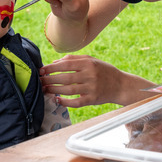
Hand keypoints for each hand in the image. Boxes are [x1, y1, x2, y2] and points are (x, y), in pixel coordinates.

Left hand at [41, 55, 155, 107]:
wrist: (121, 85)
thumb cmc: (104, 71)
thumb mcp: (92, 60)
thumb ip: (74, 59)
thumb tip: (54, 62)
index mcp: (88, 63)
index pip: (66, 64)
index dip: (51, 67)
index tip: (41, 70)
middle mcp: (90, 74)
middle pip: (65, 77)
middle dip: (49, 79)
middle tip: (40, 81)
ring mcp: (91, 88)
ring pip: (68, 90)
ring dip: (54, 90)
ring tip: (45, 89)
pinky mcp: (92, 99)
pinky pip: (75, 102)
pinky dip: (65, 102)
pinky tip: (57, 100)